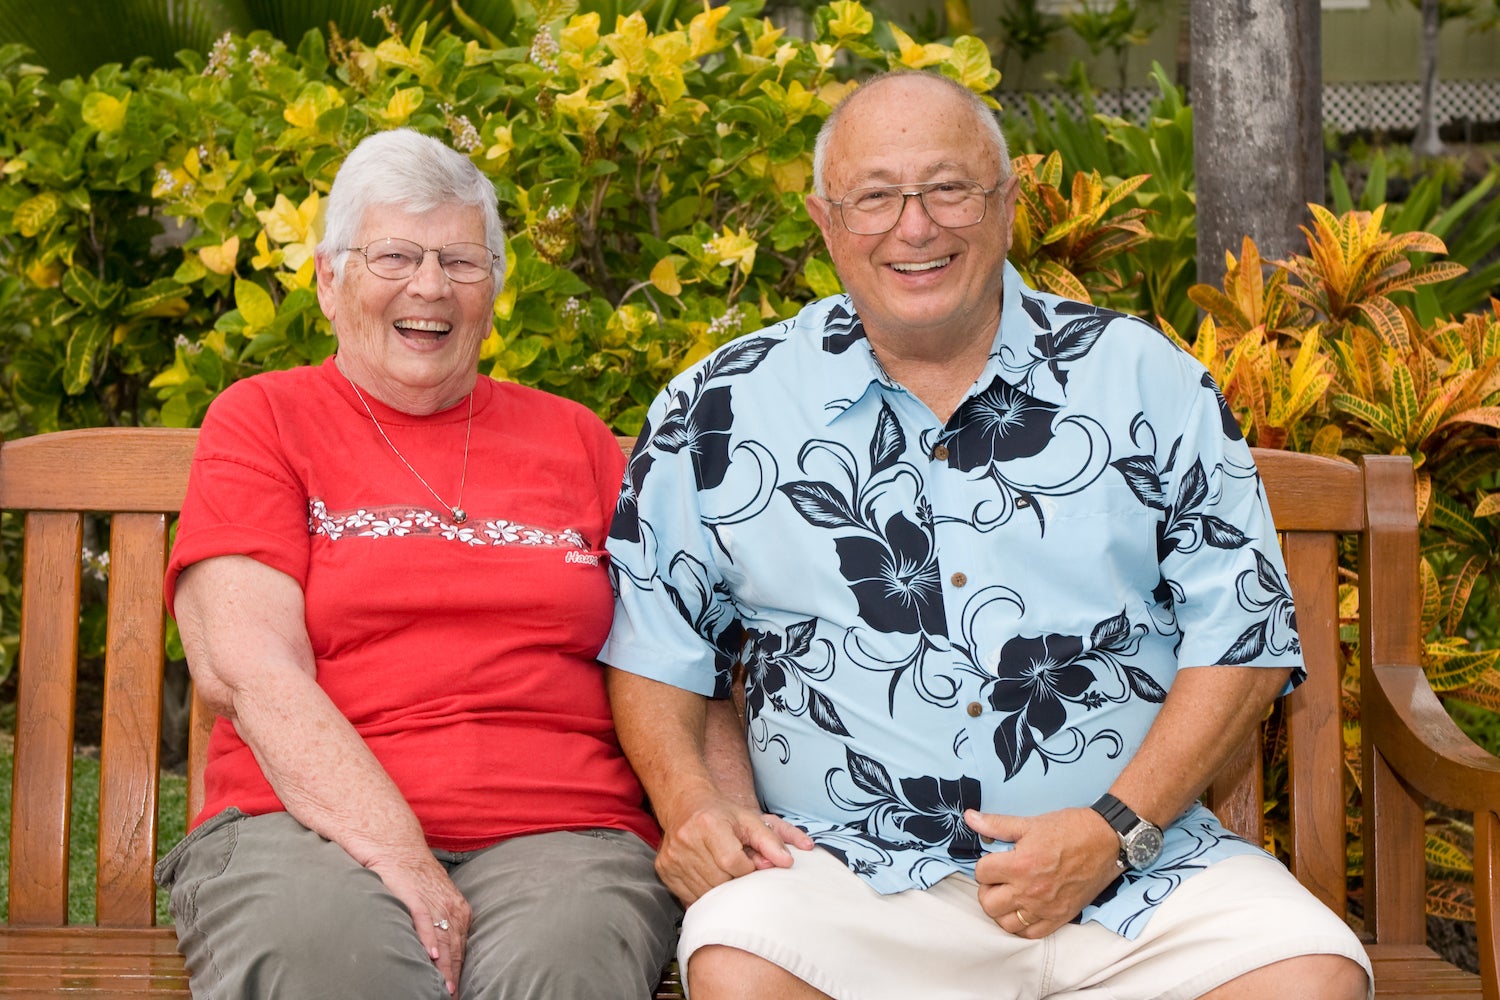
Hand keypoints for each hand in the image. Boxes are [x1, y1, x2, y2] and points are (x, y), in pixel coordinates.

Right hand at [367, 852, 471, 995]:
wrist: (398, 849)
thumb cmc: (415, 878)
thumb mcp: (435, 902)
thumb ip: (440, 925)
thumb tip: (440, 953)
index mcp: (459, 911)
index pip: (461, 948)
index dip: (460, 971)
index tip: (459, 992)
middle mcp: (452, 909)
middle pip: (455, 949)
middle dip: (455, 976)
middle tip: (453, 998)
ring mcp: (436, 904)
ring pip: (443, 941)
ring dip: (445, 968)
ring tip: (446, 990)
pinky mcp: (416, 899)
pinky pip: (425, 924)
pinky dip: (429, 941)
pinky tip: (432, 957)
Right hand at [655, 786, 813, 904]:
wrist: (686, 806)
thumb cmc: (723, 815)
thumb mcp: (751, 820)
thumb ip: (773, 840)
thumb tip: (788, 862)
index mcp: (709, 824)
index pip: (734, 863)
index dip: (747, 868)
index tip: (750, 863)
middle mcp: (686, 839)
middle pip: (719, 880)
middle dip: (735, 881)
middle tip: (739, 870)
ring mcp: (673, 857)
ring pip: (704, 892)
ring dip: (720, 890)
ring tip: (724, 873)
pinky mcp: (664, 870)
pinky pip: (689, 896)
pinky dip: (704, 893)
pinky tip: (709, 878)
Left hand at [964, 807, 1123, 938]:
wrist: (1106, 840)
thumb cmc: (1070, 829)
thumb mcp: (1030, 823)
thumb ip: (996, 824)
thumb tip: (969, 817)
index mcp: (1021, 864)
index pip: (981, 873)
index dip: (985, 865)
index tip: (994, 861)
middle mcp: (1030, 890)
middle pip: (988, 903)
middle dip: (987, 889)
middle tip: (997, 879)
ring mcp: (1045, 908)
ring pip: (1006, 923)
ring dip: (1002, 909)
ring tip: (1009, 894)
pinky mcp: (1060, 917)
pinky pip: (1031, 934)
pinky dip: (1022, 925)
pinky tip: (1024, 910)